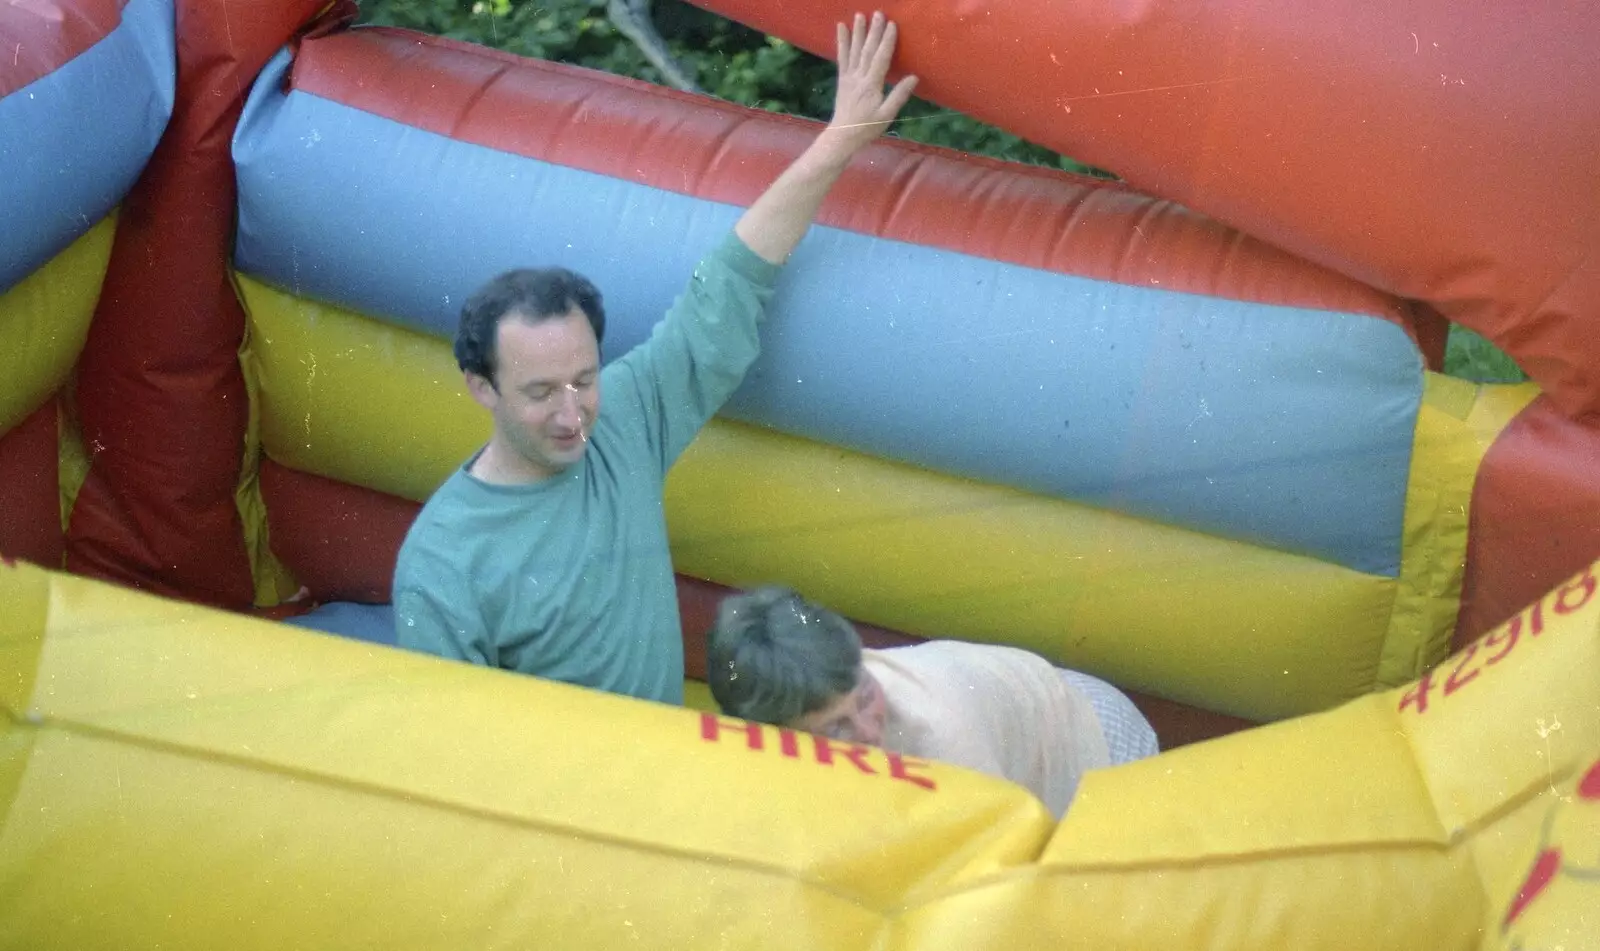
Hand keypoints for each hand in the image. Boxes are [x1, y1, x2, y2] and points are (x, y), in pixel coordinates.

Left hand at [825, 11, 918, 151]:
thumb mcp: (887, 115)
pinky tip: (840, 28)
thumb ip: (899, 96)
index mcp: (871, 85)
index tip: (892, 24)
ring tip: (859, 15)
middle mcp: (859, 77)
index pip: (881, 58)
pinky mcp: (842, 78)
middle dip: (873, 31)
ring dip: (857, 31)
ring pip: (854, 50)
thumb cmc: (867, 127)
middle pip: (867, 50)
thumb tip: (913, 77)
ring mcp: (848, 76)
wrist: (843, 135)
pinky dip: (841, 42)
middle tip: (878, 13)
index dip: (887, 41)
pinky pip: (841, 57)